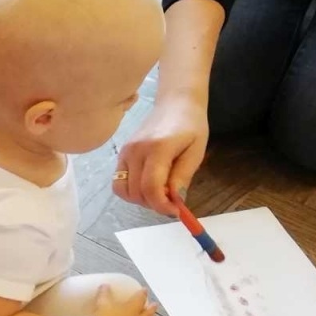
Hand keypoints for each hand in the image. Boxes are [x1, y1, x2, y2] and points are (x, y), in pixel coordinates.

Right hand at [117, 92, 208, 215]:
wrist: (175, 103)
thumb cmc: (191, 126)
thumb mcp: (196, 152)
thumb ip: (182, 177)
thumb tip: (174, 201)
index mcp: (158, 148)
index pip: (151, 187)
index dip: (162, 205)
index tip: (177, 211)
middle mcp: (136, 151)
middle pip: (136, 192)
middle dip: (154, 204)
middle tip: (171, 201)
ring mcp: (125, 153)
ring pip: (124, 191)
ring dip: (141, 200)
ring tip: (159, 193)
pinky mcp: (121, 155)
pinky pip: (119, 183)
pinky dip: (132, 191)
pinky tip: (148, 186)